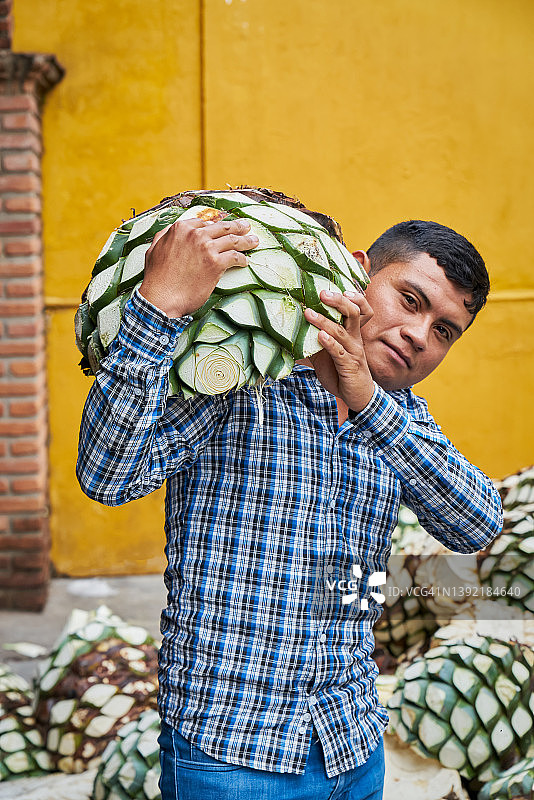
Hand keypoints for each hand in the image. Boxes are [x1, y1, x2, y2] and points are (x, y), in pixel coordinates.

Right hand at [139, 217, 258, 317]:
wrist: (161, 299)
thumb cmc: (156, 278)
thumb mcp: (154, 249)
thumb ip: (164, 236)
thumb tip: (170, 231)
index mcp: (180, 229)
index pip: (204, 223)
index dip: (216, 226)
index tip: (223, 228)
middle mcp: (195, 235)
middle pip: (222, 227)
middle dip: (237, 226)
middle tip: (246, 227)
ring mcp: (207, 248)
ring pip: (232, 240)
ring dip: (246, 240)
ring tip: (253, 241)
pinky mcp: (216, 264)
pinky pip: (235, 257)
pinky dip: (242, 259)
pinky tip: (245, 261)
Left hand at [305, 290, 374, 412]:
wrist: (358, 396)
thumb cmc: (342, 372)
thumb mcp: (327, 354)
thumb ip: (315, 342)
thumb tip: (293, 332)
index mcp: (352, 333)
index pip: (359, 309)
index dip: (353, 296)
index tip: (335, 286)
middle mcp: (355, 339)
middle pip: (353, 313)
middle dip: (338, 301)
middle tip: (322, 292)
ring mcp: (353, 352)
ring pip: (342, 332)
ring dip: (324, 321)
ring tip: (309, 313)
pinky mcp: (349, 366)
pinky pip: (339, 352)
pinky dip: (329, 343)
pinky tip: (319, 336)